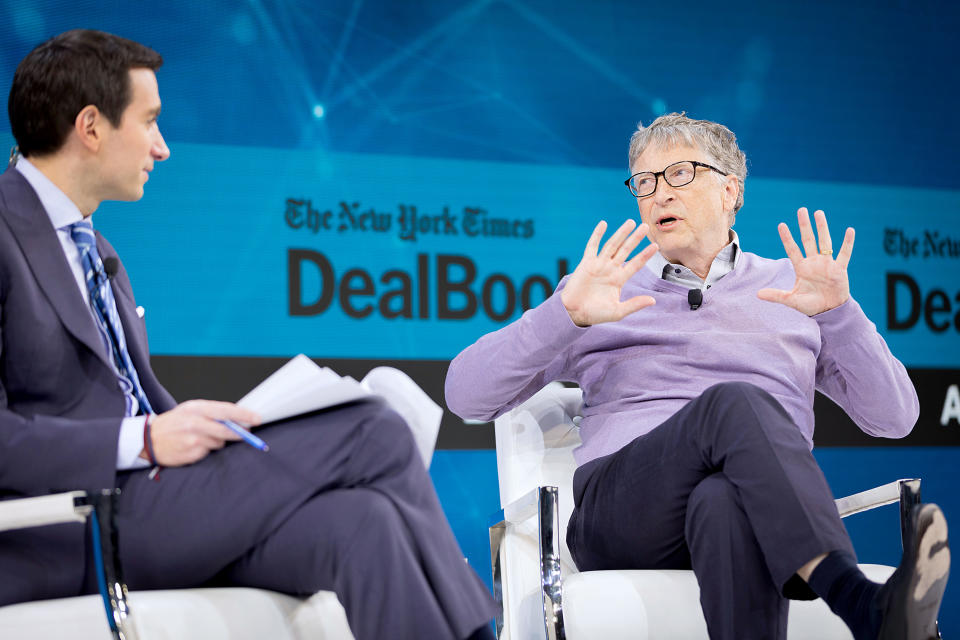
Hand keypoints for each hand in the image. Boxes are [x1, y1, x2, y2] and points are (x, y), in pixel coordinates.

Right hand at [144, 400, 261, 465]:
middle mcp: (195, 423)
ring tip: (203, 438)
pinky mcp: (191, 453)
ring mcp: (193, 439)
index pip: (226, 411)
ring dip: (217, 442)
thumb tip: (237, 418)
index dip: (244, 415)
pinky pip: (208, 453)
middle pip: (227, 429)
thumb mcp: (190, 410)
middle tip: (248, 434)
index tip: (257, 418)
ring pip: (219, 442)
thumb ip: (212, 412)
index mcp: (196, 408)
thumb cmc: (174, 423)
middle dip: (240, 433)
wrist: (148, 439)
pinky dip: (206, 450)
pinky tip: (194, 446)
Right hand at [560, 219, 658, 326]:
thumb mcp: (618, 311)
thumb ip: (634, 304)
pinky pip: (592, 246)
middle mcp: (610, 269)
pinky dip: (597, 235)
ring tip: (631, 222)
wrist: (574, 313)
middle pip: (626, 250)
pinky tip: (603, 224)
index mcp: (619, 279)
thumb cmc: (596, 314)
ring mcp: (599, 265)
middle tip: (645, 227)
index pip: (635, 264)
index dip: (645, 255)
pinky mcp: (586, 263)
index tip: (655, 246)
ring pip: (612, 245)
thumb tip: (653, 300)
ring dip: (621, 234)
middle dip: (635, 239)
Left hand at [757, 208, 854, 315]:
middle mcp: (813, 262)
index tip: (782, 225)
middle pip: (808, 240)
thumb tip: (758, 294)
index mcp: (801, 268)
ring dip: (822, 228)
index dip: (787, 238)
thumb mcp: (791, 300)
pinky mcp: (839, 269)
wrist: (829, 311)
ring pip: (824, 242)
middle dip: (804, 226)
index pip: (792, 249)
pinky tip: (850, 230)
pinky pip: (844, 254)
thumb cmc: (810, 305)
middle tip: (801, 210)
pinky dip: (847, 243)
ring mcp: (827, 264)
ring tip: (819, 213)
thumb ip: (776, 296)